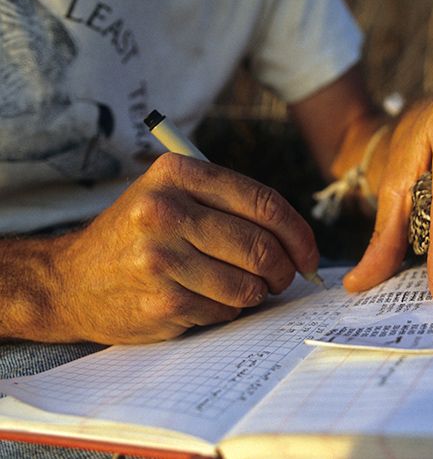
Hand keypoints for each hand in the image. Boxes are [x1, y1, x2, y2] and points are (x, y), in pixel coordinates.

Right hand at [51, 153, 318, 343]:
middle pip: (261, 246)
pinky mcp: (161, 300)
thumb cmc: (136, 235)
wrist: (70, 280)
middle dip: (284, 269)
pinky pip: (225, 311)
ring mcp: (162, 258)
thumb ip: (227, 203)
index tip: (309, 253)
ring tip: (245, 288)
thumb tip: (296, 239)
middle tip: (283, 277)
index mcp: (179, 174)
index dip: (299, 233)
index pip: (264, 203)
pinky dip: (228, 310)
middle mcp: (167, 210)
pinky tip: (207, 300)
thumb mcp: (171, 195)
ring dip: (257, 293)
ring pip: (248, 285)